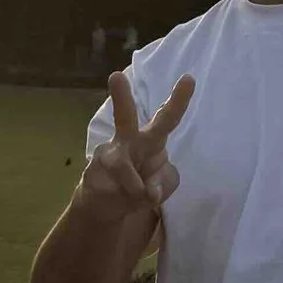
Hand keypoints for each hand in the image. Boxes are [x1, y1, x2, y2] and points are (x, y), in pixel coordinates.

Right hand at [78, 70, 194, 223]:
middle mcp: (128, 141)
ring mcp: (107, 158)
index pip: (165, 118)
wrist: (104, 206)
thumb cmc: (138, 186)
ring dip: (130, 179)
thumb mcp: (162, 185)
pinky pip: (114, 190)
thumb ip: (164, 181)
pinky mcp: (93, 176)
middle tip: (115, 76)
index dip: (178, 99)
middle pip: (125, 117)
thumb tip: (150, 191)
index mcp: (150, 139)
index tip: (189, 78)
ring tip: (145, 197)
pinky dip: (130, 198)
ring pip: (118, 162)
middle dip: (120, 98)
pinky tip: (132, 200)